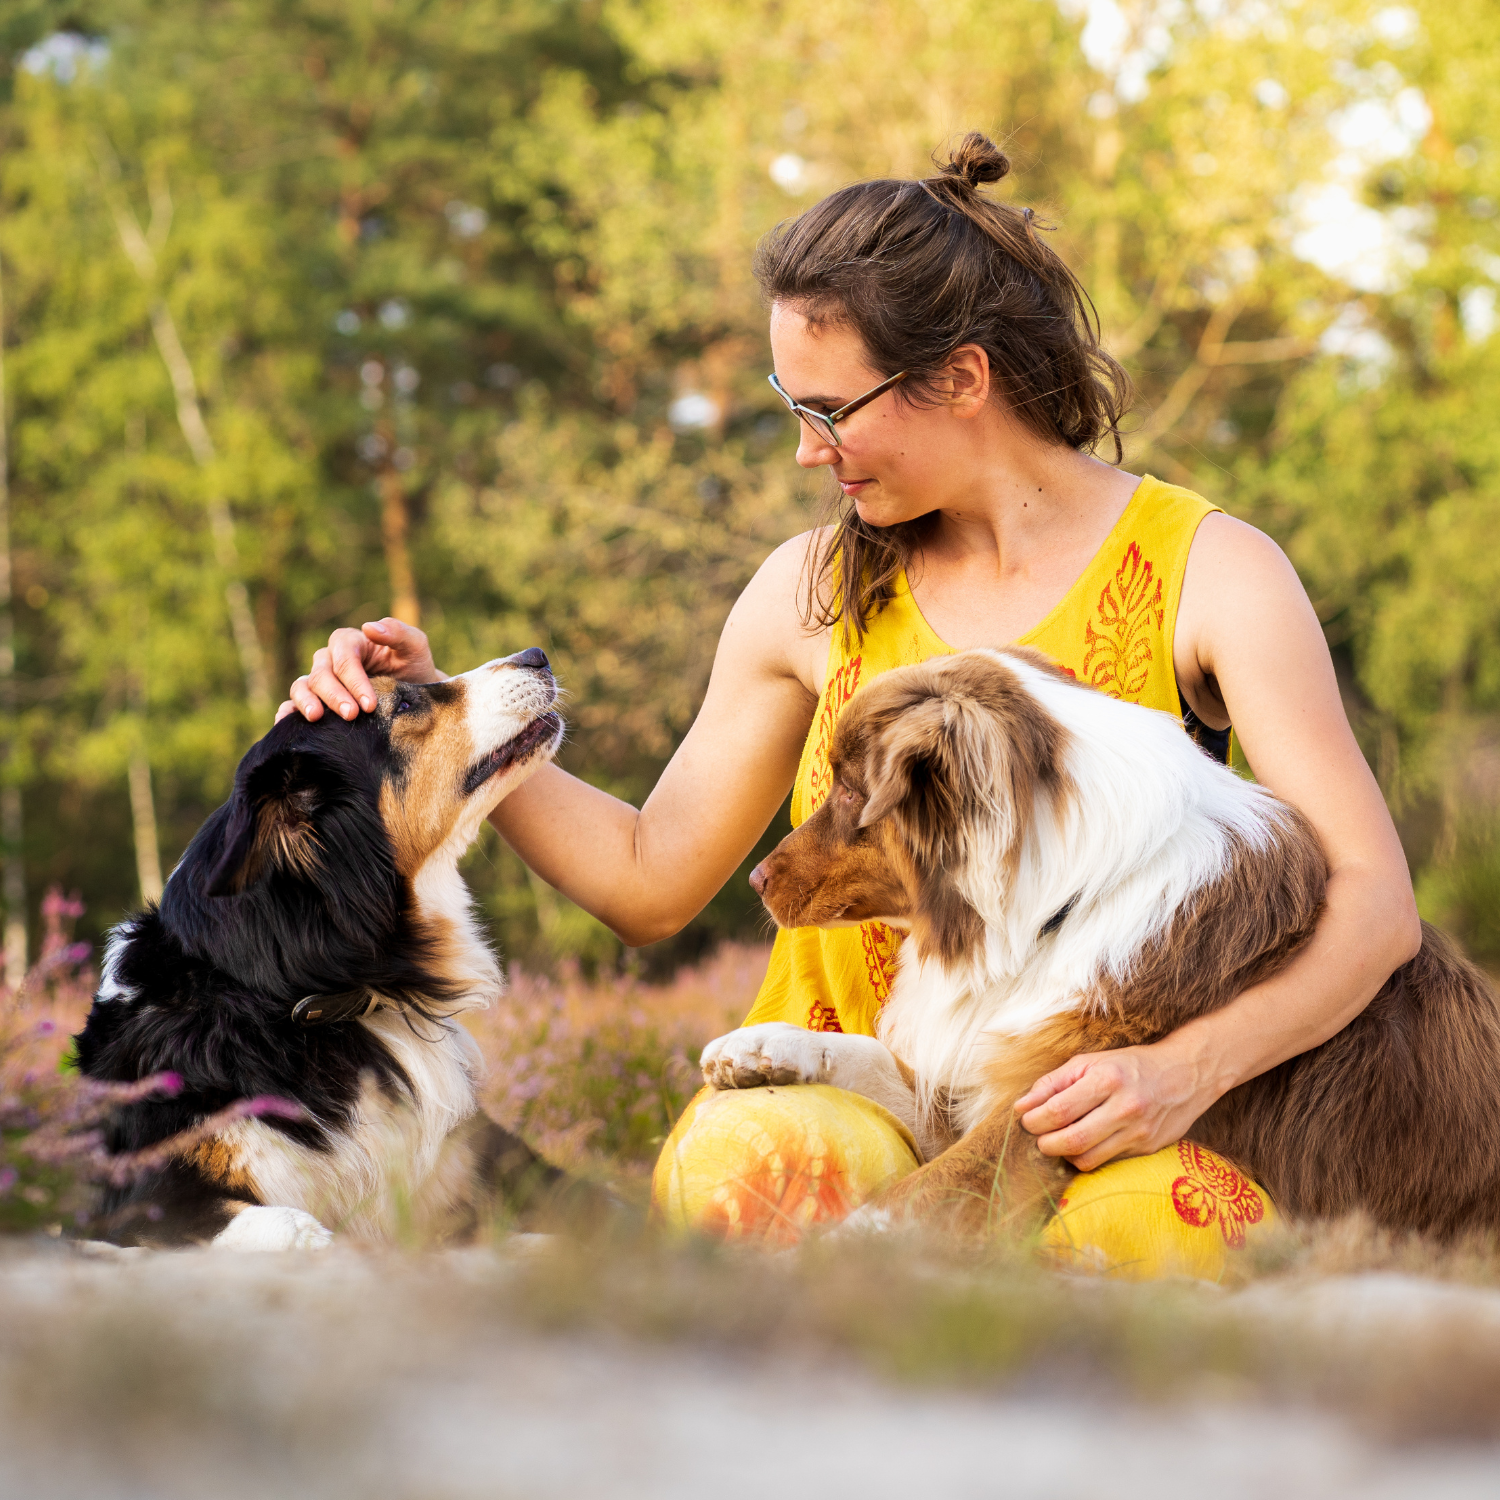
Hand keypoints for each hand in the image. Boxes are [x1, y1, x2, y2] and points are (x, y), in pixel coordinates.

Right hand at [276, 618, 441, 723]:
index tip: (369, 704)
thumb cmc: (414, 668)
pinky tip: (286, 723)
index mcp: (350, 642)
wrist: (416, 698)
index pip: (344, 657)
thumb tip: (369, 627)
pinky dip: (287, 712)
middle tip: (351, 715)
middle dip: (335, 695)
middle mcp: (329, 659)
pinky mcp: (315, 700)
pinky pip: (292, 704)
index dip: (354, 679)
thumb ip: (398, 632)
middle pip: (321, 673)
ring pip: (301, 686)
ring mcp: (319, 681)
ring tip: (316, 718)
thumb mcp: (415, 647)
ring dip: (306, 701)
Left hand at [1013, 1040, 1217, 1171]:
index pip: (1059, 1110)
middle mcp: (1125, 1108)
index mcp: (1107, 1079)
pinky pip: (1106, 1161)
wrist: (1186, 1075)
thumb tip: (1022, 1105)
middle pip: (1072, 1140)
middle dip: (1045, 1143)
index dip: (1035, 1120)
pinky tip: (1084, 1142)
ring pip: (1087, 1158)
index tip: (1026, 1119)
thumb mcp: (1090, 1062)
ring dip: (1064, 1154)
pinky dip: (1087, 1156)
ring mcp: (1139, 1132)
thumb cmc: (1130, 1065)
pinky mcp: (1147, 1149)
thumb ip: (1053, 1083)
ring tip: (1058, 1139)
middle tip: (1038, 1136)